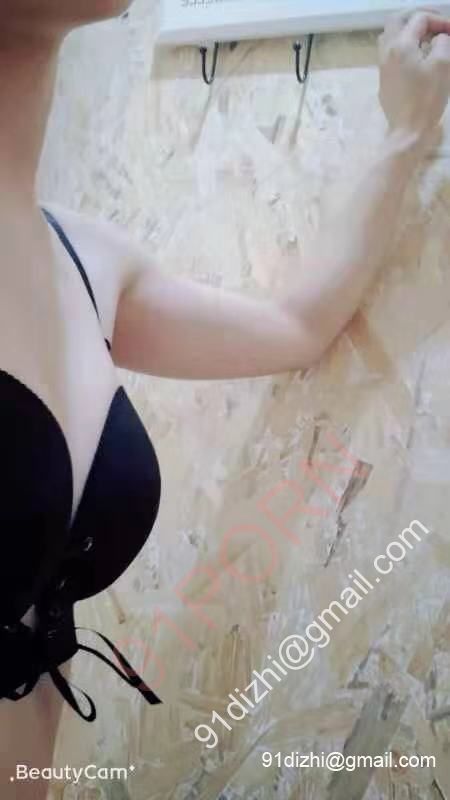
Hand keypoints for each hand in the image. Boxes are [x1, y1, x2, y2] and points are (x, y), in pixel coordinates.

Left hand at [379, 11, 449, 144]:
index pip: (419, 19)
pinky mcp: (384, 82)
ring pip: (390, 38)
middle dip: (418, 19)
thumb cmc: (427, 99)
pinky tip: (417, 59)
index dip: (439, 20)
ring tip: (426, 41)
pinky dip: (403, 49)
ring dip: (408, 33)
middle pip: (397, 21)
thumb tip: (439, 38)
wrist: (408, 132)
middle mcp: (387, 53)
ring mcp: (383, 68)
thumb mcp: (442, 65)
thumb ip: (442, 43)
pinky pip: (390, 55)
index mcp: (401, 45)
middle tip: (436, 26)